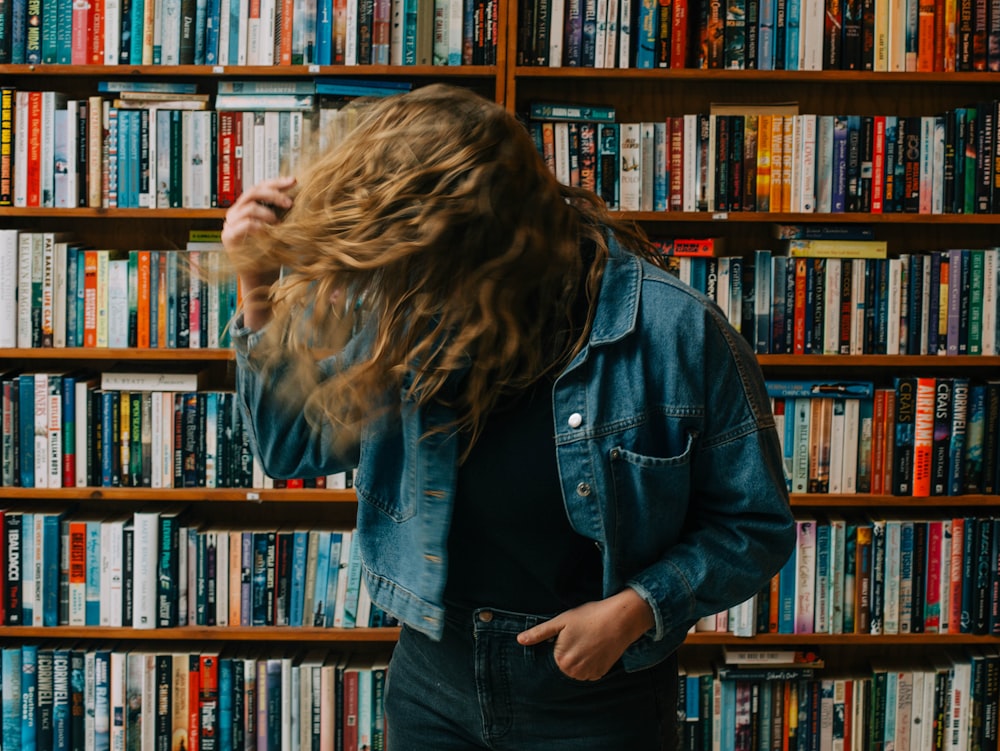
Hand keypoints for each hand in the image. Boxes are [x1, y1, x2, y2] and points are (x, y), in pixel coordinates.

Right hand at [222, 176, 295, 329]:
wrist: (264, 280)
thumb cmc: (275, 255)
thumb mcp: (282, 229)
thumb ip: (284, 213)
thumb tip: (302, 194)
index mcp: (248, 207)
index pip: (260, 187)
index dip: (276, 183)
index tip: (294, 181)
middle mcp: (236, 213)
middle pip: (252, 192)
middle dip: (273, 194)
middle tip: (290, 203)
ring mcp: (230, 225)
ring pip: (247, 207)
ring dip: (267, 212)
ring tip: (279, 223)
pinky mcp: (228, 239)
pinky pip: (243, 225)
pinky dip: (259, 225)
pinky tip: (270, 231)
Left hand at [516, 588, 654, 680]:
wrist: (620, 619)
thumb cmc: (589, 617)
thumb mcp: (561, 621)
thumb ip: (538, 633)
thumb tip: (519, 640)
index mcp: (562, 661)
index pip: (554, 655)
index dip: (561, 641)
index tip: (571, 632)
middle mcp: (575, 673)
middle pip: (565, 663)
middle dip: (570, 650)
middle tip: (581, 635)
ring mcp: (589, 675)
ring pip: (577, 668)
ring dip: (580, 657)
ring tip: (590, 639)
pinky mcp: (601, 673)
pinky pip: (589, 670)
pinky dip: (591, 660)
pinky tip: (597, 646)